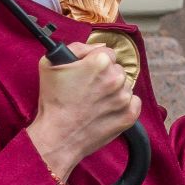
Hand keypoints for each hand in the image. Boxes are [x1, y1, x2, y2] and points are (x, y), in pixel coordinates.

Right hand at [26, 42, 140, 183]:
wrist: (57, 137)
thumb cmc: (52, 102)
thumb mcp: (51, 64)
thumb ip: (76, 48)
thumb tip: (97, 47)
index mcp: (100, 62)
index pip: (107, 53)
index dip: (95, 63)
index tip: (87, 73)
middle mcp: (116, 78)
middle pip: (117, 69)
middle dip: (105, 77)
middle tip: (88, 90)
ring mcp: (124, 98)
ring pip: (124, 86)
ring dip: (113, 91)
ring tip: (95, 102)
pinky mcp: (129, 116)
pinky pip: (133, 103)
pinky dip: (123, 106)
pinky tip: (106, 110)